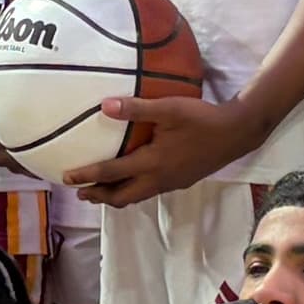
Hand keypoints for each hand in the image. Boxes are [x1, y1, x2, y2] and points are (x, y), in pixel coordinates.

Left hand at [70, 87, 259, 204]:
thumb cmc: (202, 119)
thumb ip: (137, 108)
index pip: (112, 173)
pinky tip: (132, 178)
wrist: (236, 133)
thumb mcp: (169, 108)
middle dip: (99, 195)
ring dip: (116, 194)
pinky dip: (133, 189)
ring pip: (136, 196)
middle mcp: (159, 179)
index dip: (87, 176)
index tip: (66, 177)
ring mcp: (171, 183)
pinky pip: (149, 191)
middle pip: (122, 197)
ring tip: (100, 190)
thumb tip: (104, 106)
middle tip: (80, 191)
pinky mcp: (181, 181)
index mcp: (152, 163)